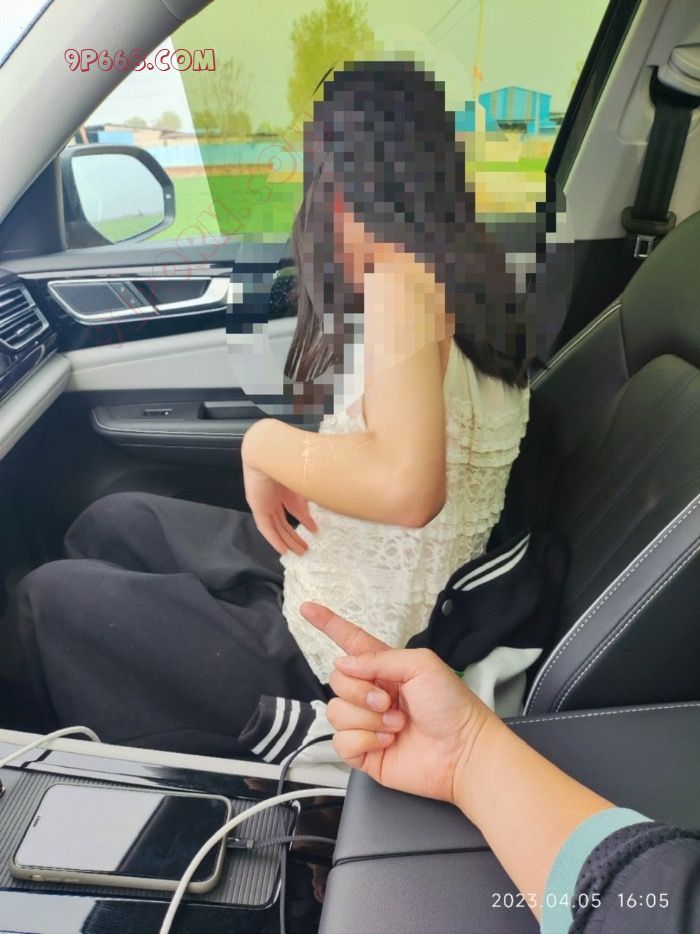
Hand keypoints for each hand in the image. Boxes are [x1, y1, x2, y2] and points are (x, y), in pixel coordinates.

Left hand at [242, 459, 316, 556]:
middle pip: (284, 522)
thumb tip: (315, 511)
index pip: (294, 509)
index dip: (305, 520)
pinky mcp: (258, 508)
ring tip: (299, 553)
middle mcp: (273, 498)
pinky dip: (275, 540)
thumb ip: (307, 498)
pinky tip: (284, 550)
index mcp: (284, 489)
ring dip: (288, 541)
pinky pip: (266, 528)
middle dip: (295, 536)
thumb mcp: (302, 483)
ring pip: (276, 527)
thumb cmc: (289, 461)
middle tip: (306, 548)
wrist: (268, 453)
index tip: (315, 530)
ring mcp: (264, 504)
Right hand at [300, 602, 496, 804]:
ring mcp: (366, 723)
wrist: (462, 751)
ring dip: (366, 718)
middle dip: (360, 691)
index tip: (306, 608)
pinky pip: (341, 742)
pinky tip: (387, 742)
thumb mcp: (420, 664)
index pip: (350, 641)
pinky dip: (364, 740)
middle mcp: (371, 693)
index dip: (328, 624)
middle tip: (389, 701)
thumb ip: (378, 659)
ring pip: (336, 712)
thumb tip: (343, 663)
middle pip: (336, 680)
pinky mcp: (364, 752)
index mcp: (385, 667)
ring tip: (396, 725)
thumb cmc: (450, 704)